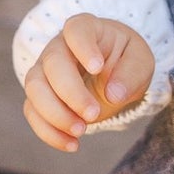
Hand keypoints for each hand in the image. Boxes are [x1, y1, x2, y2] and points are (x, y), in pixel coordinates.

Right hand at [22, 14, 154, 152]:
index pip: (76, 29)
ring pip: (34, 89)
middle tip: (93, 114)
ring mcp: (44, 71)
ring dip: (55, 114)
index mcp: (86, 29)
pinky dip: (49, 131)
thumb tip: (113, 94)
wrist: (113, 73)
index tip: (97, 67)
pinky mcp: (38, 96)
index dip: (83, 47)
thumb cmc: (126, 59)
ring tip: (82, 131)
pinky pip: (33, 112)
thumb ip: (132, 73)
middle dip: (71, 92)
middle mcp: (59, 47)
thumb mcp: (141, 61)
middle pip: (52, 64)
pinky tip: (72, 144)